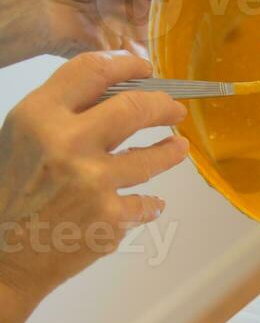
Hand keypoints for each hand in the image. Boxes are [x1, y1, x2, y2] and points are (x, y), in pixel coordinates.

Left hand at [0, 0, 203, 66]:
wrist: (34, 4)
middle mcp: (135, 0)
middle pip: (173, 10)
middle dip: (193, 16)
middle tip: (220, 20)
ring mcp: (129, 28)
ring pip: (165, 36)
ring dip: (181, 41)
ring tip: (208, 44)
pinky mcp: (122, 53)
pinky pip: (149, 60)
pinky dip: (164, 62)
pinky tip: (183, 62)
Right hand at [0, 51, 187, 322]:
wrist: (3, 257)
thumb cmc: (10, 193)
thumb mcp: (24, 138)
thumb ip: (63, 113)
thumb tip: (118, 93)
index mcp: (40, 116)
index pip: (93, 71)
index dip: (127, 65)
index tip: (146, 68)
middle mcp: (68, 143)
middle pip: (134, 107)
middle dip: (162, 106)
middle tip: (174, 110)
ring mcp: (93, 181)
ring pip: (151, 157)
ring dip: (170, 152)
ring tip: (179, 148)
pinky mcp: (110, 218)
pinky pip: (144, 203)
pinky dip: (149, 203)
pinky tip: (151, 202)